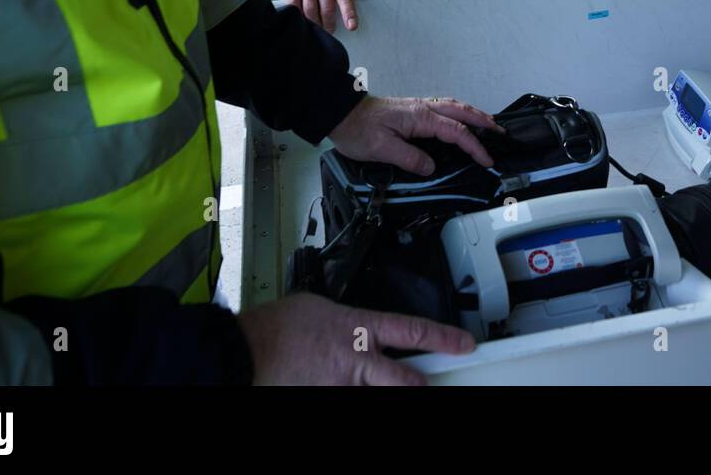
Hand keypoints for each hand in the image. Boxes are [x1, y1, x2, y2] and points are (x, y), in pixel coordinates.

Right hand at [238, 292, 474, 384]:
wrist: (245, 351)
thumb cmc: (277, 327)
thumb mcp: (321, 308)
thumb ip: (348, 319)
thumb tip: (357, 324)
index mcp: (359, 327)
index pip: (413, 330)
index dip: (443, 338)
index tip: (465, 344)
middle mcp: (357, 360)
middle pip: (406, 379)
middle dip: (423, 385)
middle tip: (431, 384)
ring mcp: (343, 385)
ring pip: (381, 395)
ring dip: (383, 390)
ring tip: (376, 382)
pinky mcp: (327, 400)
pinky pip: (350, 402)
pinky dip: (352, 394)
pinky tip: (337, 385)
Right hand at [278, 0, 385, 32]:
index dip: (348, 13)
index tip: (352, 26)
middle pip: (327, 7)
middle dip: (329, 23)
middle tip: (330, 31)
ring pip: (310, 8)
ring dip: (314, 22)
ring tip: (317, 28)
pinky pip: (293, 3)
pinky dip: (296, 13)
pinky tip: (300, 20)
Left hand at [329, 95, 499, 173]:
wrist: (339, 112)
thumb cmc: (357, 128)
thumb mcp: (382, 149)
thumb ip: (410, 158)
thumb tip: (431, 167)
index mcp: (420, 118)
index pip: (456, 133)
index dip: (475, 147)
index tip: (487, 160)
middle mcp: (422, 108)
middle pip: (461, 112)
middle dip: (483, 121)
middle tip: (500, 132)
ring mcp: (417, 107)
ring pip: (453, 107)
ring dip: (472, 115)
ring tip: (486, 124)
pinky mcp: (410, 110)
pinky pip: (442, 108)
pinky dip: (458, 113)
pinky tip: (457, 120)